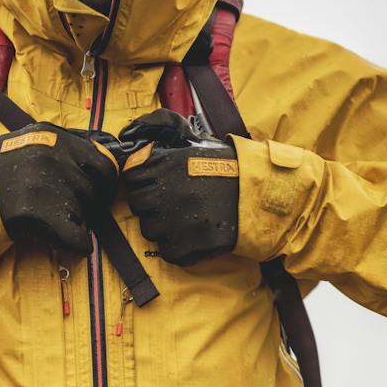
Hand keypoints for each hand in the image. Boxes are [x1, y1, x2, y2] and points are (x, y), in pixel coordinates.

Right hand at [0, 123, 119, 254]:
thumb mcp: (34, 141)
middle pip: (98, 191)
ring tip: (52, 218)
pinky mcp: (41, 215)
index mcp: (56, 136)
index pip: (105, 164)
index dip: (103, 183)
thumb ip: (69, 148)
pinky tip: (59, 237)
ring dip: (77, 222)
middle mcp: (55, 157)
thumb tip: (111, 161)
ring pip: (89, 215)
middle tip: (71, 209)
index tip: (98, 192)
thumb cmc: (3, 169)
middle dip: (90, 204)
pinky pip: (80, 239)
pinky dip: (76, 245)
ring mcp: (49, 186)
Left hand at [119, 110, 239, 265]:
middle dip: (150, 205)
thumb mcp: (194, 144)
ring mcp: (174, 220)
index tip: (153, 186)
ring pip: (150, 229)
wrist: (256, 194)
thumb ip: (164, 136)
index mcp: (165, 165)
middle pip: (137, 205)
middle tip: (171, 204)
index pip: (130, 177)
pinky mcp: (186, 244)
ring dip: (162, 227)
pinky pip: (168, 251)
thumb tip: (136, 141)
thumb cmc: (226, 169)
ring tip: (184, 220)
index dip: (140, 183)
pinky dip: (178, 247)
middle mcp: (165, 192)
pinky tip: (192, 236)